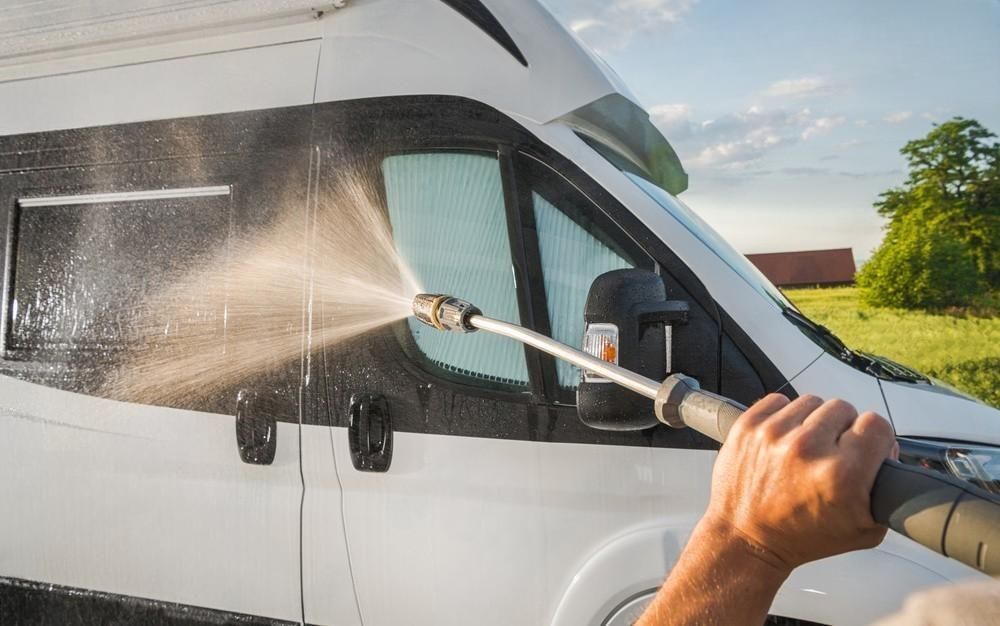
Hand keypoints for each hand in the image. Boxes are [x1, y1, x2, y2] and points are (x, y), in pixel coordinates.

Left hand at [705, 393, 898, 573]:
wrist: (746, 538)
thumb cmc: (800, 536)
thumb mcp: (865, 529)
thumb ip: (887, 488)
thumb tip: (890, 449)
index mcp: (841, 475)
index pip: (877, 424)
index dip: (874, 439)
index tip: (864, 450)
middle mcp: (807, 449)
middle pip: (844, 408)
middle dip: (842, 431)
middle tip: (831, 455)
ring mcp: (774, 434)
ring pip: (812, 402)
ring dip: (812, 422)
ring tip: (805, 450)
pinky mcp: (748, 426)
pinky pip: (778, 400)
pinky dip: (784, 417)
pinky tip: (783, 441)